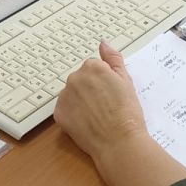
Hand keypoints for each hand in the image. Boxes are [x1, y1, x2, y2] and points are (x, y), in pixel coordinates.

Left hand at [54, 42, 147, 161]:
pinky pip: (65, 109)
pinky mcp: (59, 113)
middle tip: (105, 105)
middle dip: (90, 89)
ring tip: (97, 115)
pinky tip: (87, 122)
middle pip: (81, 79)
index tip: (111, 93)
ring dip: (81, 100)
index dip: (104, 81)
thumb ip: (113, 58)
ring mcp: (65, 96)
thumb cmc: (126, 114)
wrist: (119, 142)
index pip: (93, 67)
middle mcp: (75, 78)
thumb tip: (103, 43)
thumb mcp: (126, 81)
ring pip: (72, 93)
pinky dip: (73, 114)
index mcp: (93, 67)